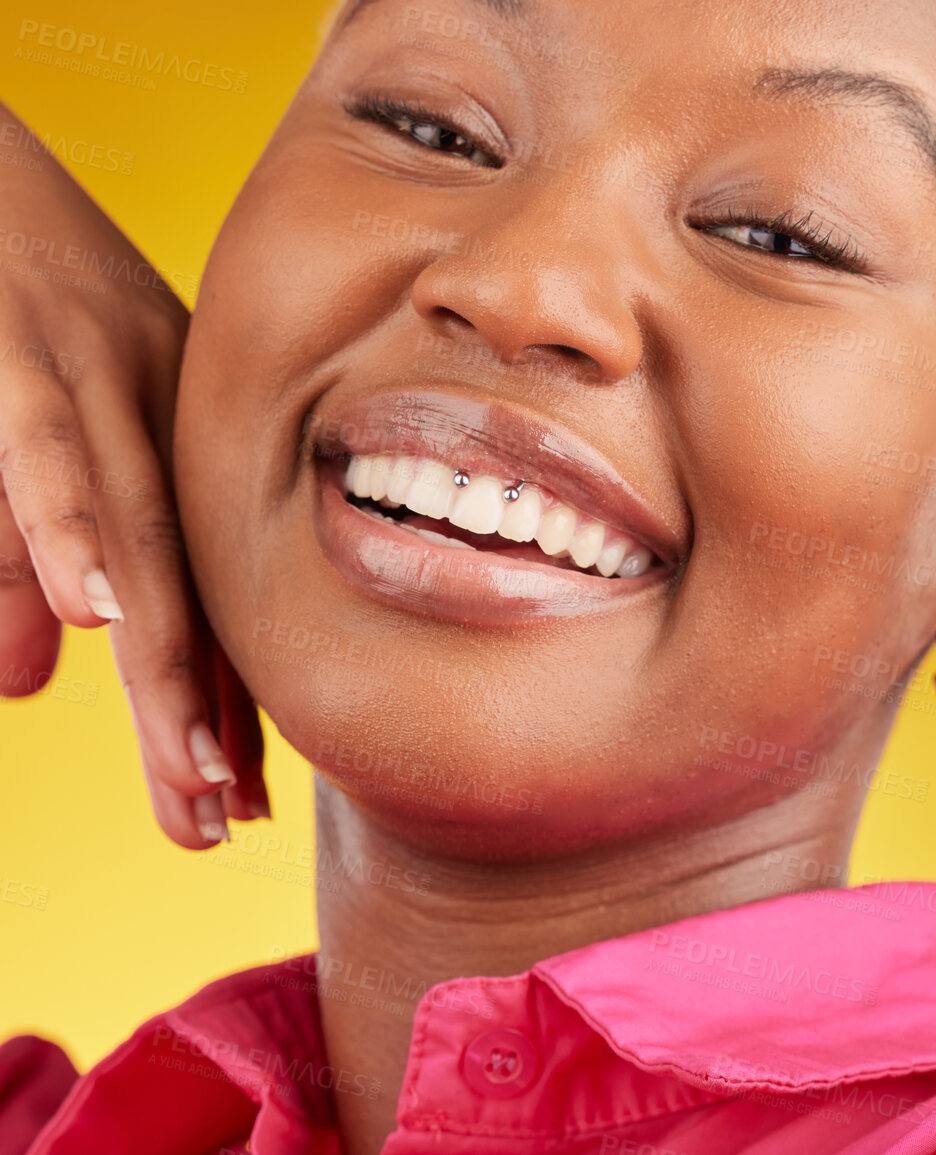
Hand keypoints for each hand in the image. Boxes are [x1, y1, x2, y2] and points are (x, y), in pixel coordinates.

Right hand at [0, 101, 264, 846]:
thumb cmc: (7, 297)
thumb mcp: (26, 429)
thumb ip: (22, 554)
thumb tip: (28, 682)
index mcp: (165, 437)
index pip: (201, 588)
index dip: (221, 698)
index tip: (246, 806)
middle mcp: (154, 414)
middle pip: (188, 580)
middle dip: (205, 709)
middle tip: (222, 822)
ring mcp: (91, 377)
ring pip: (136, 537)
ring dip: (163, 655)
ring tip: (192, 764)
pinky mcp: (18, 346)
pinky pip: (42, 450)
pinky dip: (61, 532)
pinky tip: (92, 617)